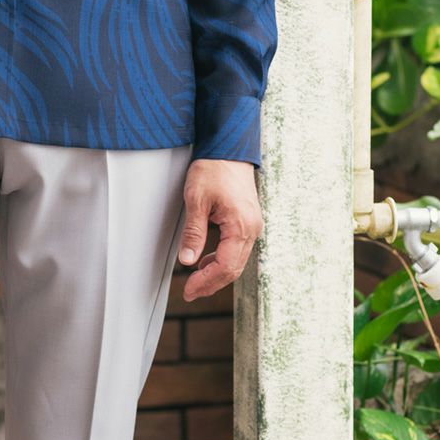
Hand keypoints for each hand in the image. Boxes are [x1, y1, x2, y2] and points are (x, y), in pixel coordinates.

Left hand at [177, 158, 262, 300]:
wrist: (228, 147)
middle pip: (233, 269)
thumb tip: (187, 260)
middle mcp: (252, 229)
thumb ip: (193, 233)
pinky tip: (206, 260)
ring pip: (236, 261)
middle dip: (211, 283)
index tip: (188, 289)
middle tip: (190, 292)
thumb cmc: (214, 168)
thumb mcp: (196, 200)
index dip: (206, 282)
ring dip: (216, 273)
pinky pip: (237, 248)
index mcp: (241, 226)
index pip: (225, 267)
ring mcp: (252, 225)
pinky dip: (222, 259)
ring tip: (195, 281)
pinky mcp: (248, 221)